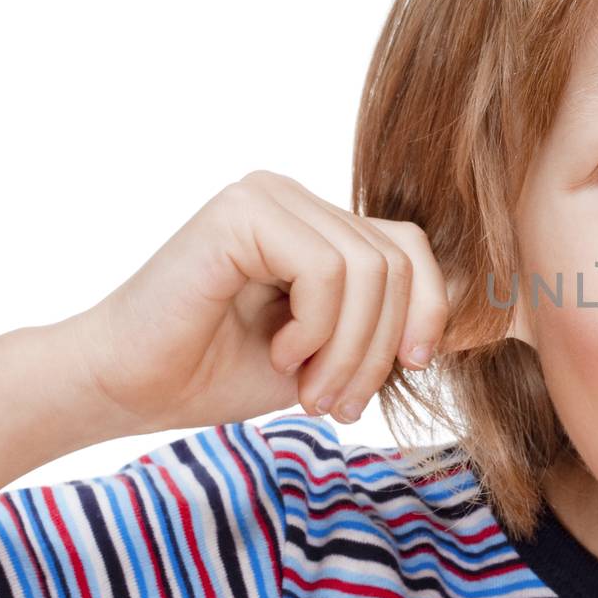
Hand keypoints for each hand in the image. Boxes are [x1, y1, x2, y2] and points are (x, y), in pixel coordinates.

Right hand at [64, 170, 451, 435]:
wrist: (130, 389)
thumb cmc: (218, 372)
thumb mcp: (330, 351)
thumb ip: (384, 322)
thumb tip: (466, 309)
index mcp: (319, 224)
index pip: (412, 250)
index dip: (427, 313)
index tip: (410, 369)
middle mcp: (297, 198)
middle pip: (399, 262)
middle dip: (382, 347)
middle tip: (337, 401)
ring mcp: (269, 196)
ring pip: (371, 270)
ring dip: (349, 350)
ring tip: (308, 388)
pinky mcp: (243, 211)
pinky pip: (329, 270)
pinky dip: (317, 329)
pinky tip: (277, 351)